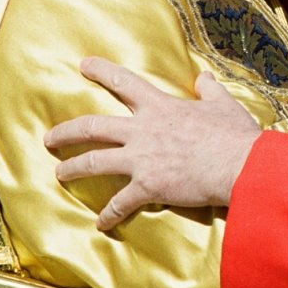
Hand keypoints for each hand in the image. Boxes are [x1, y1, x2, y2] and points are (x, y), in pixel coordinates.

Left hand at [44, 57, 260, 229]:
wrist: (238, 164)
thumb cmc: (233, 133)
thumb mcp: (223, 103)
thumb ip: (209, 89)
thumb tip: (204, 76)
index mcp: (161, 107)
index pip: (126, 82)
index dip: (102, 71)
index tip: (84, 64)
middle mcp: (144, 130)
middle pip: (93, 126)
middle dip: (66, 131)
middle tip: (49, 136)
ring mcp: (142, 159)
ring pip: (93, 162)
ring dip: (72, 169)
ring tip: (60, 173)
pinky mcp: (147, 186)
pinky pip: (119, 204)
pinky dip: (109, 214)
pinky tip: (101, 223)